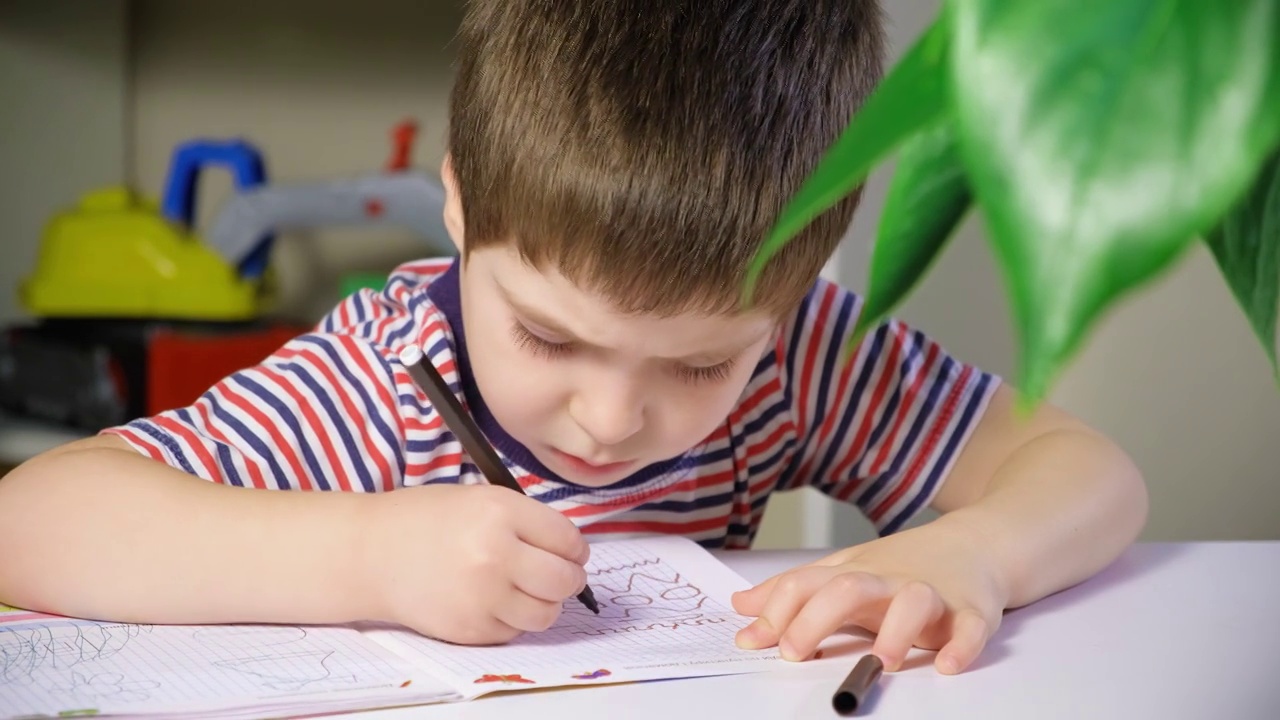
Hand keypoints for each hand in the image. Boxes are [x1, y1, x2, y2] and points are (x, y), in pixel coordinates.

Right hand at [362, 484, 589, 644]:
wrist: (371, 553)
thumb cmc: (426, 520)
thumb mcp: (480, 498)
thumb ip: (526, 521)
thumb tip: (571, 552)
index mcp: (501, 512)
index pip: (568, 540)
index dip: (574, 548)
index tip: (570, 551)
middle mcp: (495, 554)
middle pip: (565, 580)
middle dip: (569, 579)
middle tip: (560, 574)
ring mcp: (482, 596)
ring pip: (546, 613)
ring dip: (544, 603)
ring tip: (527, 590)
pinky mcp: (469, 628)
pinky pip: (514, 631)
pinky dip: (512, 620)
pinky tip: (494, 601)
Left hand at [730, 520, 1008, 673]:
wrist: (977, 543)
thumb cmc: (903, 564)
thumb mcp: (844, 571)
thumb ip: (794, 591)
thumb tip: (741, 606)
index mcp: (854, 574)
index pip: (805, 583)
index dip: (775, 611)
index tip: (751, 641)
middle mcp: (888, 581)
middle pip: (847, 588)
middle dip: (816, 619)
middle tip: (794, 652)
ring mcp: (931, 593)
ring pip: (913, 602)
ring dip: (896, 631)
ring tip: (881, 660)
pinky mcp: (972, 610)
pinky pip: (970, 626)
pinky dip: (962, 644)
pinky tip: (947, 663)